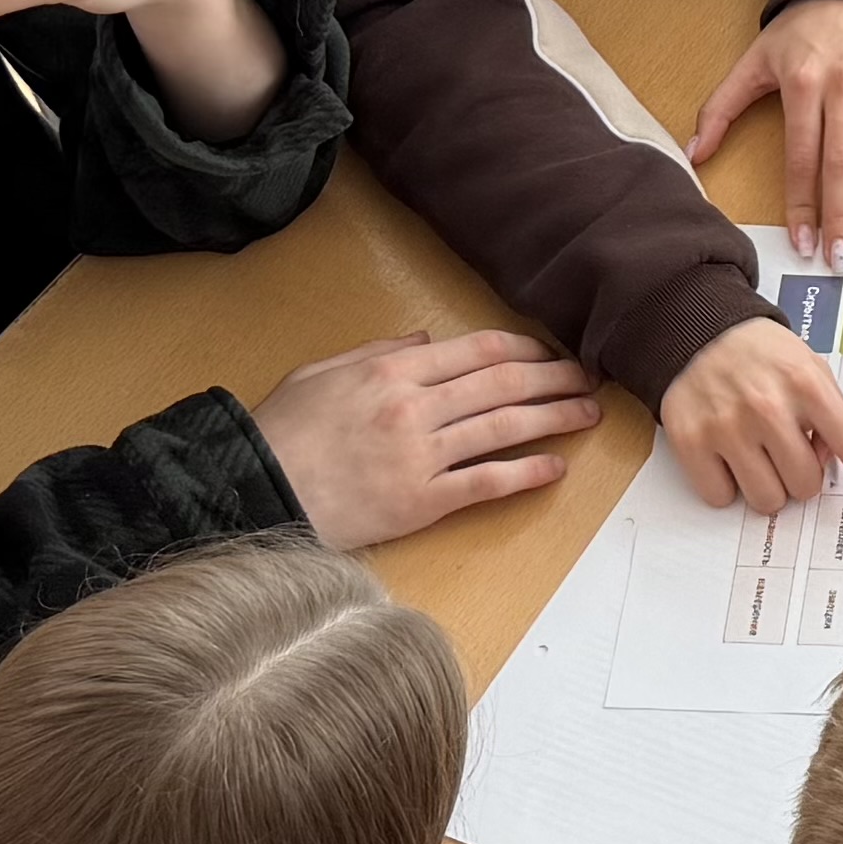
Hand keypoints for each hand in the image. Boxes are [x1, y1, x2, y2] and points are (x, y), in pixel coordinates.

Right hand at [254, 332, 600, 549]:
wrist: (253, 492)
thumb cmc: (279, 433)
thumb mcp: (321, 373)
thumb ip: (378, 353)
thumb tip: (426, 341)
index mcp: (392, 371)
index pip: (479, 351)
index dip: (526, 348)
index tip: (551, 351)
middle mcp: (414, 407)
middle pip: (504, 384)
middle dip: (554, 378)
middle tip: (589, 378)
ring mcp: (421, 455)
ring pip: (505, 428)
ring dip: (555, 419)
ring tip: (588, 414)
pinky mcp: (422, 501)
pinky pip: (487, 482)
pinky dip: (527, 473)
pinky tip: (556, 467)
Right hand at [660, 319, 842, 535]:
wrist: (699, 329)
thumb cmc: (764, 356)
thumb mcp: (811, 369)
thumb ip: (831, 417)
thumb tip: (829, 466)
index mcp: (809, 386)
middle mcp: (769, 407)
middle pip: (805, 487)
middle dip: (799, 474)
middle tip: (783, 446)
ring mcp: (727, 426)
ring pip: (766, 500)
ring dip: (765, 484)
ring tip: (754, 448)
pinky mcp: (690, 441)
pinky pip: (721, 498)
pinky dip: (726, 486)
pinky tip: (724, 453)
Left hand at [687, 0, 842, 269]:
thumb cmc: (800, 29)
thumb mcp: (753, 61)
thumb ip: (721, 107)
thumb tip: (694, 154)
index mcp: (803, 83)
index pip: (802, 157)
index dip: (802, 205)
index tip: (803, 243)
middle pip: (842, 163)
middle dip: (840, 216)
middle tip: (839, 259)